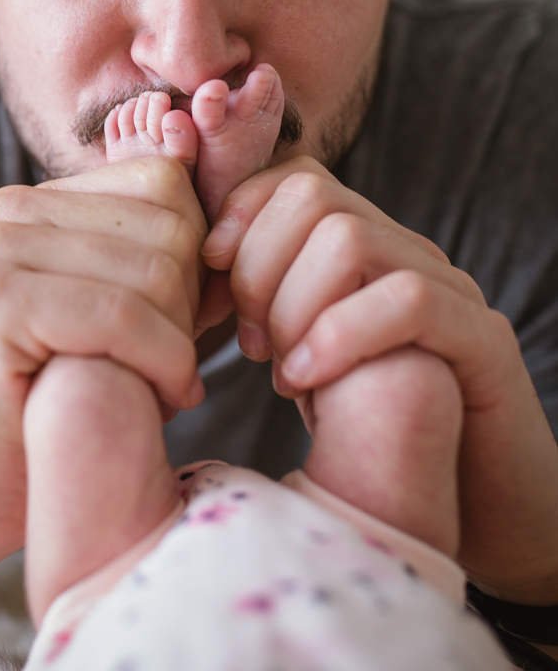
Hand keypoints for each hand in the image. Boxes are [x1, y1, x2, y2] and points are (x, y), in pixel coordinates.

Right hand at [0, 157, 206, 572]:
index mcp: (43, 198)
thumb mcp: (136, 308)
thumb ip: (175, 255)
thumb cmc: (78, 394)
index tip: (184, 321)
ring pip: (156, 271)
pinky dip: (164, 362)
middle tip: (174, 363)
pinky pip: (123, 316)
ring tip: (165, 386)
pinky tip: (166, 400)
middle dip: (192, 304)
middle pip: (170, 225)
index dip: (197, 256)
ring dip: (182, 344)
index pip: (166, 183)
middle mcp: (12, 210)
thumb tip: (243, 205)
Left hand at [202, 156, 557, 602]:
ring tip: (278, 370)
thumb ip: (260, 306)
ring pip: (349, 239)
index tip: (210, 271)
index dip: (239, 212)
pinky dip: (339, 336)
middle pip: (312, 194)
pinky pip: (407, 301)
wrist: (473, 495)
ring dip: (291, 306)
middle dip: (256, 264)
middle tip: (246, 339)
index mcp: (363, 245)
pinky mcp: (481, 339)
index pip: (295, 176)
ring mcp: (449, 287)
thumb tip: (192, 275)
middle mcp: (406, 251)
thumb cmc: (371, 425)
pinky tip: (305, 384)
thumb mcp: (301, 352)